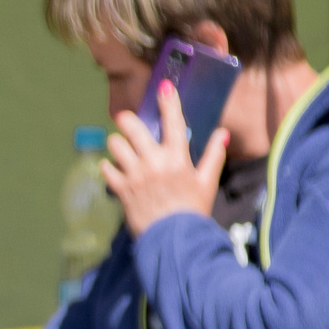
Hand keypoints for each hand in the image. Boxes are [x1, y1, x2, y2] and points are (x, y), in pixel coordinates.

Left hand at [104, 81, 228, 236]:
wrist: (174, 242)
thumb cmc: (193, 212)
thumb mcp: (207, 183)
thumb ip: (213, 156)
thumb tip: (222, 134)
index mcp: (178, 158)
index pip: (173, 121)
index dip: (168, 101)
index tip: (163, 86)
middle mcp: (154, 162)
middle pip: (131, 126)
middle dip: (127, 120)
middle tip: (126, 122)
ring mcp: (135, 175)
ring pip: (115, 145)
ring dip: (117, 145)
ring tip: (122, 151)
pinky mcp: (121, 189)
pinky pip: (106, 169)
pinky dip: (109, 168)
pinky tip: (115, 171)